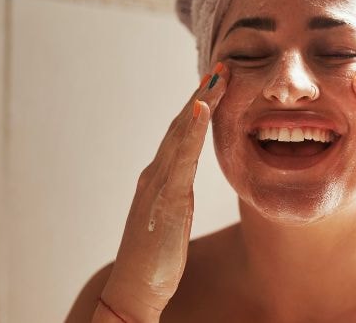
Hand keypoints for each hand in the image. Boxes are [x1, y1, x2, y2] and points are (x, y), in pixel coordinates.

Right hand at [97, 65, 229, 322]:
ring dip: (200, 101)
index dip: (198, 108)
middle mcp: (156, 173)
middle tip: (221, 68)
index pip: (181, 135)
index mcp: (160, 178)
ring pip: (180, 133)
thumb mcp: (170, 219)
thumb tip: (182, 185)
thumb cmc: (154, 258)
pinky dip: (191, 129)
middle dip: (201, 95)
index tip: (215, 84)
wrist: (135, 287)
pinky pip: (181, 156)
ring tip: (217, 77)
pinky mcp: (167, 196)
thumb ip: (174, 196)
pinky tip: (202, 108)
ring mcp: (159, 182)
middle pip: (180, 125)